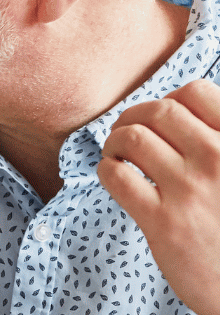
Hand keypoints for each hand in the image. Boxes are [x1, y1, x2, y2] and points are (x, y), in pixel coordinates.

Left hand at [98, 79, 219, 314]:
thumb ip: (219, 144)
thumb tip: (182, 118)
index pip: (195, 92)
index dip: (169, 99)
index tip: (162, 118)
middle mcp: (218, 158)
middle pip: (159, 111)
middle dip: (133, 117)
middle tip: (125, 132)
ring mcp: (190, 190)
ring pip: (133, 139)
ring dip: (115, 141)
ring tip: (116, 154)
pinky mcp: (163, 222)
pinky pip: (117, 177)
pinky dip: (106, 170)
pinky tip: (113, 177)